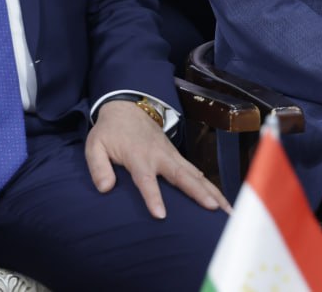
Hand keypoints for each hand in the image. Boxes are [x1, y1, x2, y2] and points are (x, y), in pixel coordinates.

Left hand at [86, 100, 228, 217]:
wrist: (127, 106)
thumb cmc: (110, 131)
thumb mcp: (94, 145)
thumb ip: (98, 167)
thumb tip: (105, 188)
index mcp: (138, 156)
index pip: (146, 179)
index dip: (153, 196)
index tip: (161, 215)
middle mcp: (160, 156)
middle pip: (181, 176)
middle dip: (198, 192)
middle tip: (213, 208)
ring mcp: (171, 155)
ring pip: (195, 175)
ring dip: (212, 191)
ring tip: (227, 210)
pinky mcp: (177, 157)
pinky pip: (196, 173)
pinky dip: (210, 186)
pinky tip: (222, 200)